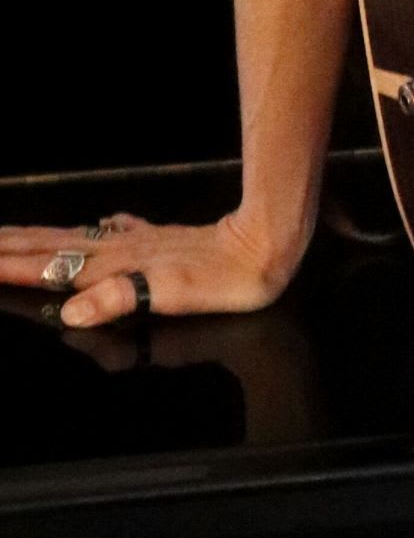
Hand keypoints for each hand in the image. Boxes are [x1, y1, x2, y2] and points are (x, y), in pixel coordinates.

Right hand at [0, 208, 303, 328]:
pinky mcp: (158, 240)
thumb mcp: (173, 294)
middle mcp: (118, 251)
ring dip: (36, 238)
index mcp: (116, 267)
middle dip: (10, 247)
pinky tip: (91, 227)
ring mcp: (137, 243)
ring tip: (7, 236)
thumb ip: (119, 298)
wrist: (264, 245)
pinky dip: (88, 232)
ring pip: (73, 239)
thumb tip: (70, 310)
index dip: (11, 266)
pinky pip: (108, 234)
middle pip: (51, 248)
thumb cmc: (223, 279)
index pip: (49, 267)